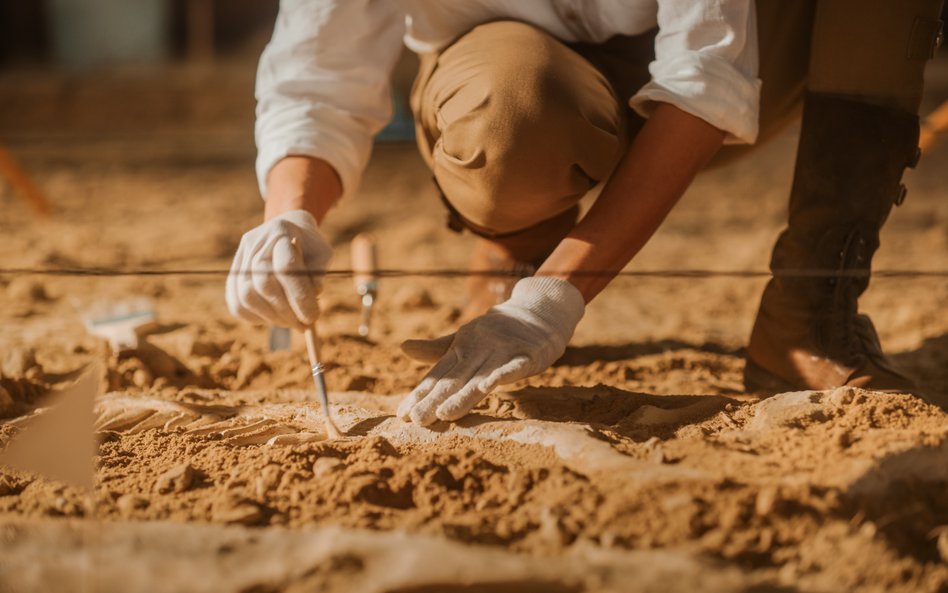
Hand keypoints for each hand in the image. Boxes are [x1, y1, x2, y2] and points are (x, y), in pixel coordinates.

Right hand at [226, 210, 331, 328]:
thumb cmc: (310, 246)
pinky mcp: (233, 274)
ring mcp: (240, 258)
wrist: (288, 230)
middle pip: (263, 284)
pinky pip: (236, 304)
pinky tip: (274, 318)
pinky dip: (256, 317)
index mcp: (281, 232)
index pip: (285, 268)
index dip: (299, 296)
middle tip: (303, 325)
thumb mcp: (323, 254)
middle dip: (286, 311)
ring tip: (290, 322)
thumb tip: (311, 298)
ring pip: (246, 296)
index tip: (313, 316)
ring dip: (271, 317)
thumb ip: (318, 275)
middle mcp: (255, 243)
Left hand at [397, 276, 584, 425]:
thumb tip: (402, 347)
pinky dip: (502, 375)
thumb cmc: (498, 330)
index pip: (439, 375)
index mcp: (462, 348)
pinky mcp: (527, 353)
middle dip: (435, 400)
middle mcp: (479, 348)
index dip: (421, 394)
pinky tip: (488, 387)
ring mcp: (503, 350)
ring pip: (480, 377)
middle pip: (455, 379)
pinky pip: (514, 366)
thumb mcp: (465, 338)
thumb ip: (437, 349)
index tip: (402, 414)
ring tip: (444, 413)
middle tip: (416, 420)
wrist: (539, 309)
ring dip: (463, 395)